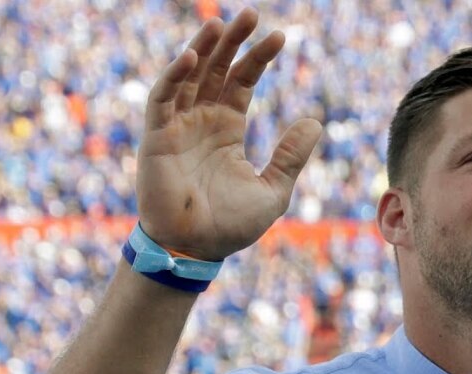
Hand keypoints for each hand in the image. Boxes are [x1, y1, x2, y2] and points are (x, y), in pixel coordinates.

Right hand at [136, 7, 322, 260]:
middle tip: (250, 14)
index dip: (258, 58)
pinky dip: (174, 76)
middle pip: (216, 69)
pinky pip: (163, 98)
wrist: (196, 251)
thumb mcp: (273, 189)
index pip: (242, 82)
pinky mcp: (157, 137)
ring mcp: (177, 126)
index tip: (280, 37)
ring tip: (221, 24)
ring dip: (202, 48)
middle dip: (232, 42)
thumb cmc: (230, 225)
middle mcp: (201, 121)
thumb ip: (290, 156)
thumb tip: (314, 122)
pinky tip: (192, 56)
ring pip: (188, 76)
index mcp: (227, 129)